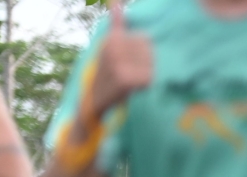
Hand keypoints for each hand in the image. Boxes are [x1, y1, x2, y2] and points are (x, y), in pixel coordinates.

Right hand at [87, 3, 153, 117]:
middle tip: (133, 72)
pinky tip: (136, 88)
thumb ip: (117, 25)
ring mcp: (118, 63)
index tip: (132, 61)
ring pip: (151, 65)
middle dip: (147, 64)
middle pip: (150, 51)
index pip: (145, 39)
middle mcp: (113, 48)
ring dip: (147, 74)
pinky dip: (147, 85)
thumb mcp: (110, 46)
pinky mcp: (124, 79)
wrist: (95, 98)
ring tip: (134, 79)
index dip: (144, 53)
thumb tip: (117, 4)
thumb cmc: (107, 71)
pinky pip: (149, 78)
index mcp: (112, 38)